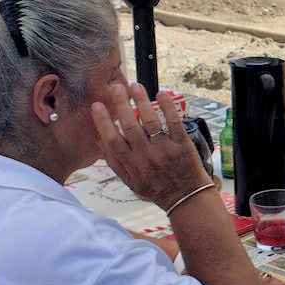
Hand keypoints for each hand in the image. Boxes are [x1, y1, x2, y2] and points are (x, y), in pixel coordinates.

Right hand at [91, 83, 208, 211]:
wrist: (186, 198)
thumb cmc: (158, 190)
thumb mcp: (131, 182)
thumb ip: (115, 162)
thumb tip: (99, 142)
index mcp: (133, 164)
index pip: (113, 141)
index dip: (103, 122)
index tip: (97, 106)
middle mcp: (147, 156)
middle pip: (130, 126)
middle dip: (121, 105)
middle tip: (116, 88)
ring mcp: (165, 150)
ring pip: (151, 122)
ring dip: (142, 102)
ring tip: (135, 86)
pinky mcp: (182, 145)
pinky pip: (175, 123)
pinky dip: (168, 107)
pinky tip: (161, 94)